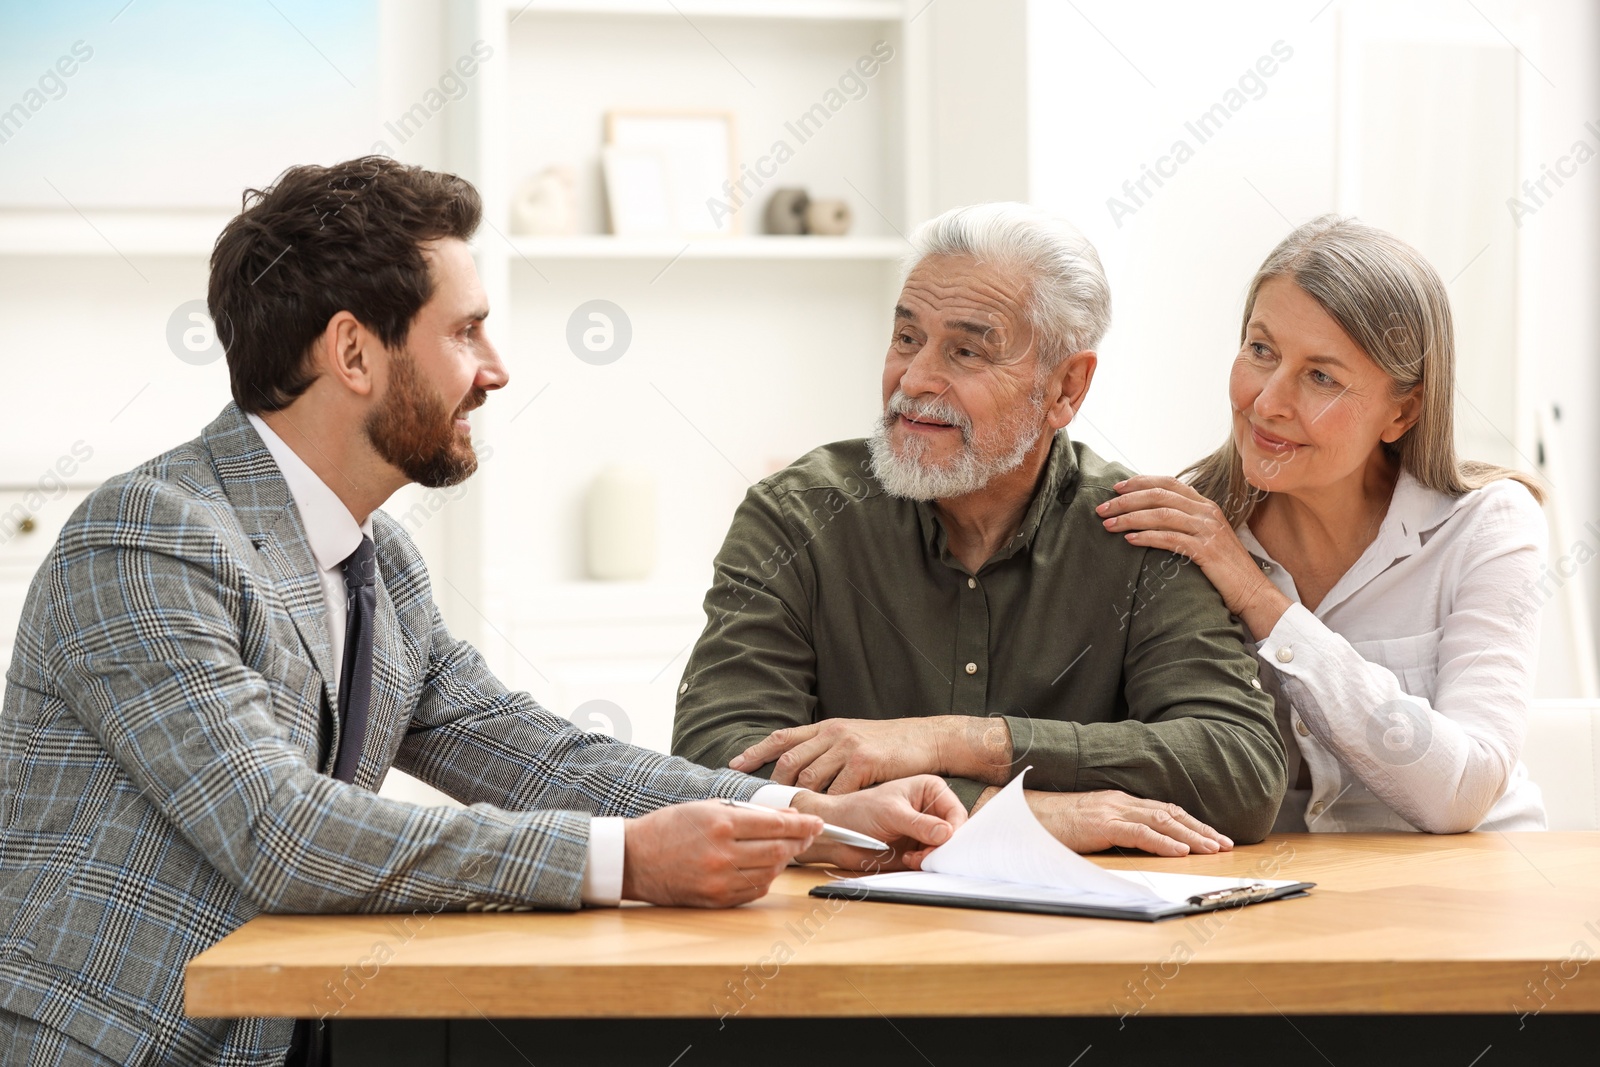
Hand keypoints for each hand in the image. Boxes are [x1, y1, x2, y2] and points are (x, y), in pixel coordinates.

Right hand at [621, 800, 821, 906]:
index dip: (802, 824)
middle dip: (799, 842)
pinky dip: (767, 878)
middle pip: (778, 850)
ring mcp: (719, 880)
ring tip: (786, 848)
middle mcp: (722, 853)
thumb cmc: (670, 827)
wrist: (634, 859)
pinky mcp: (715, 899)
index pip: (775, 825)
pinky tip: (766, 866)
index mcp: (720, 824)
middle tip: (809, 835)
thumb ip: (749, 812)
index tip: (817, 822)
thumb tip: (787, 816)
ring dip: (784, 860)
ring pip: (770, 872)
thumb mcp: (708, 807)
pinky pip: (754, 890)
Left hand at [729, 716, 1010, 792]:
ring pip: (810, 777)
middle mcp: (831, 733)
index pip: (782, 738)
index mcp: (826, 727)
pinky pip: (838, 789)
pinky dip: (831, 805)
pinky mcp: (863, 761)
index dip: (756, 751)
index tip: (733, 766)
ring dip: (800, 800)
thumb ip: (827, 749)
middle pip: (790, 761)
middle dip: (776, 785)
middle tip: (766, 806)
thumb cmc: (889, 744)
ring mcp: (846, 746)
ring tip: (792, 818)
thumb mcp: (853, 738)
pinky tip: (828, 817)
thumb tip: (801, 768)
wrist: (925, 738)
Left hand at [791, 775, 966, 870]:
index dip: (954, 829)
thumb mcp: (890, 813)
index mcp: (930, 790)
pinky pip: (933, 860)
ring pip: (946, 849)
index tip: (943, 842)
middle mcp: (931, 809)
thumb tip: (946, 833)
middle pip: (955, 832)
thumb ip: (919, 824)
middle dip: (943, 846)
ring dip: (932, 857)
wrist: (839, 832)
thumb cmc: (859, 811)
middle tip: (926, 854)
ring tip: (913, 857)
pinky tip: (909, 859)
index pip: (956, 812)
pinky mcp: (918, 848)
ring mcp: (925, 830)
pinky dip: (925, 864)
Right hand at [991, 787, 1231, 856]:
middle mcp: (1119, 801)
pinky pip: (1139, 832)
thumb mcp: (1088, 826)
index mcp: (1117, 802)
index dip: (1190, 822)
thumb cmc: (1050, 824)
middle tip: (1225, 843)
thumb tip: (1134, 847)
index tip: (1212, 836)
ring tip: (1214, 848)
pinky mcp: (1101, 824)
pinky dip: (1163, 841)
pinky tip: (1181, 851)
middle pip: (1169, 812)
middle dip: (1200, 828)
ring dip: (1191, 836)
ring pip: (1161, 821)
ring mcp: (1110, 811)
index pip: (1162, 809)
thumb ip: (1111, 831)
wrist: (1020, 815)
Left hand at [1096, 475, 1288, 638]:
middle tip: (1102, 508)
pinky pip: (1170, 538)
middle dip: (1126, 500)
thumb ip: (1184, 521)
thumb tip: (1152, 514)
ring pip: (1161, 514)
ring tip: (1108, 525)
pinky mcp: (1206, 550)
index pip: (1168, 483)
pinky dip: (1147, 537)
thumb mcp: (1205, 537)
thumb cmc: (1223, 568)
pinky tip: (1129, 540)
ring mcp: (1208, 530)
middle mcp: (1207, 512)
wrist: (1252, 592)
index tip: (1115, 488)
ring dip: (1130, 518)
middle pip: (1159, 496)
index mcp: (1205, 505)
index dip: (1140, 482)